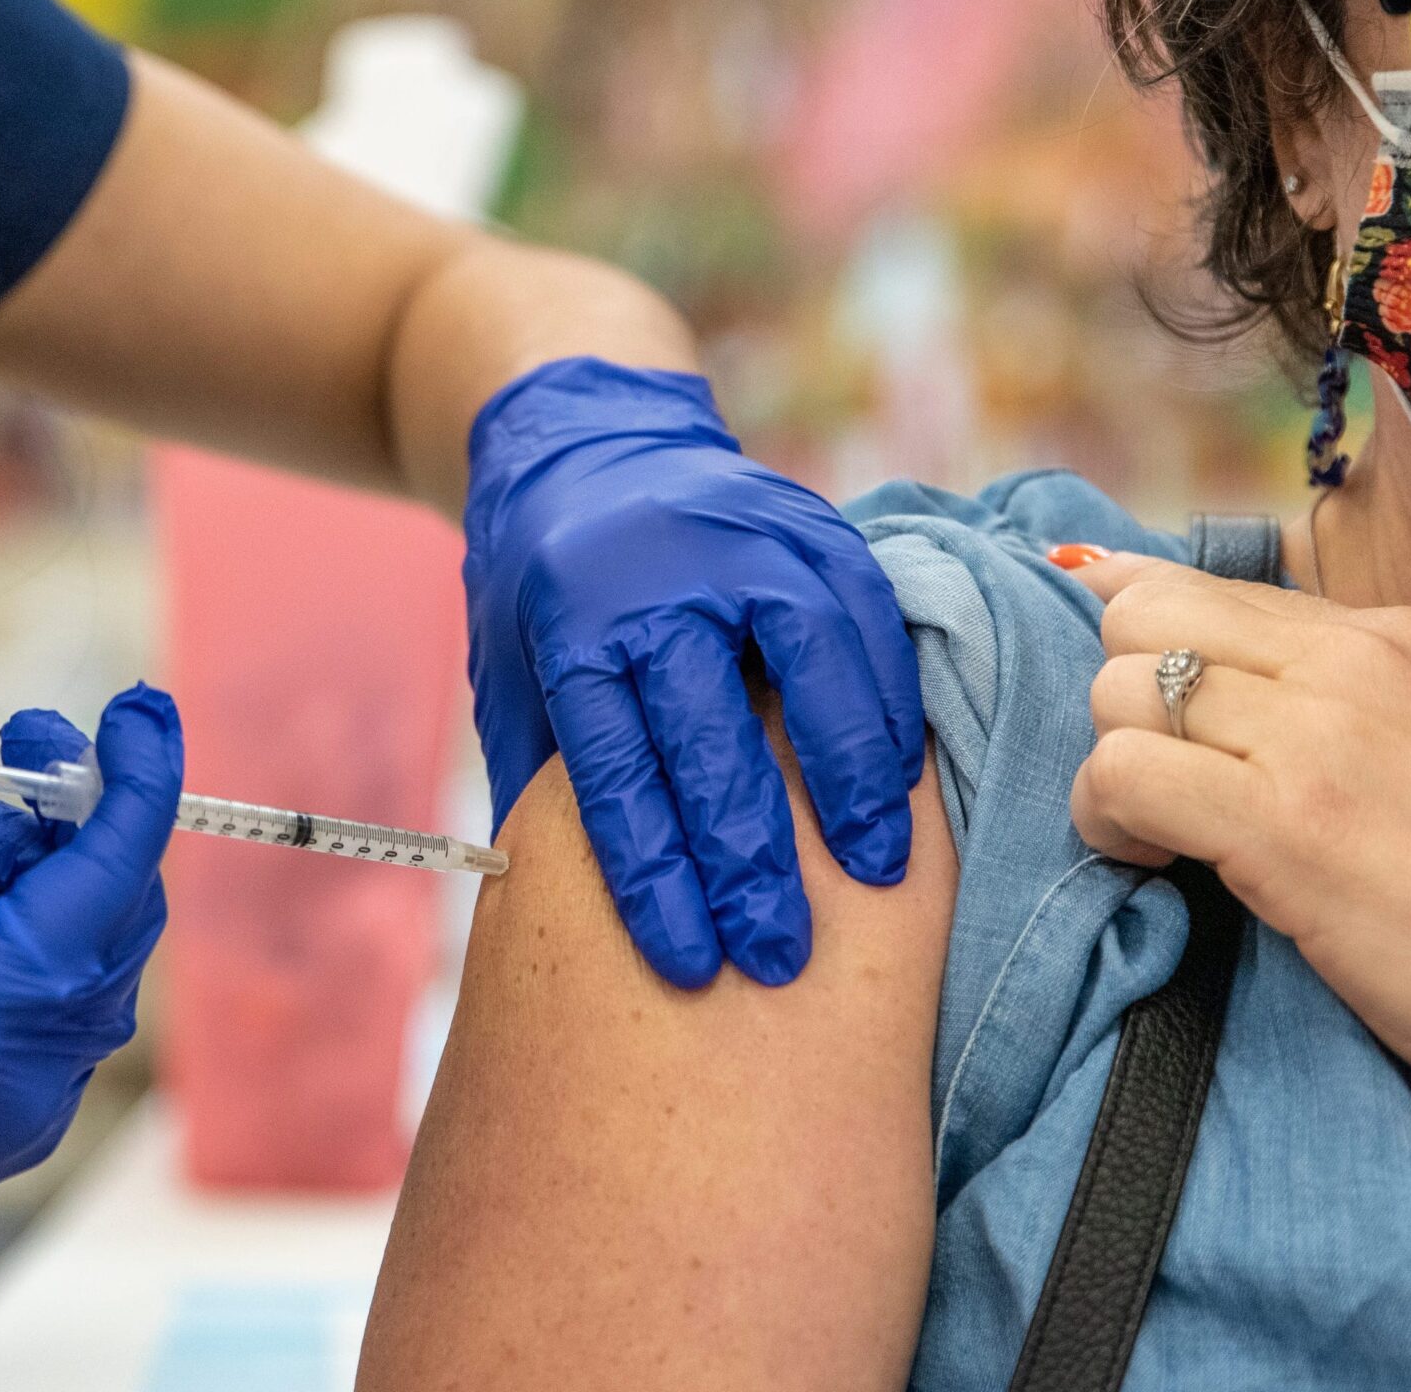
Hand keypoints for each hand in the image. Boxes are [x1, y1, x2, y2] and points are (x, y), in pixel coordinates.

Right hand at [0, 644, 179, 1309]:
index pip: (120, 865)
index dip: (139, 771)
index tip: (136, 701)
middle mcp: (42, 1064)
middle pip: (115, 903)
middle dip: (70, 810)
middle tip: (7, 747)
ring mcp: (34, 1103)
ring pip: (89, 952)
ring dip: (38, 871)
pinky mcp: (9, 1121)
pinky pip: (60, 1004)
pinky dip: (26, 933)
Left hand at [464, 358, 924, 987]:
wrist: (590, 444)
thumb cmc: (547, 591)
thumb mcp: (511, 671)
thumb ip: (536, 775)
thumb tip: (545, 912)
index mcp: (572, 623)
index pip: (614, 766)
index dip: (652, 873)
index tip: (689, 965)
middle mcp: (658, 577)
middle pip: (709, 733)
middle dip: (748, 857)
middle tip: (781, 956)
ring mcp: (744, 542)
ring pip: (811, 666)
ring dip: (848, 780)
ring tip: (875, 874)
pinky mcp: (811, 526)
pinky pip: (868, 622)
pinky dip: (888, 707)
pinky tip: (900, 785)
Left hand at [1062, 550, 1410, 1129]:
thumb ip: (1350, 701)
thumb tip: (1244, 680)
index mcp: (1393, 638)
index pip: (1205, 588)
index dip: (1143, 641)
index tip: (1132, 700)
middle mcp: (1350, 662)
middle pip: (1142, 620)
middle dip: (1124, 702)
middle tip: (1164, 785)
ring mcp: (1316, 735)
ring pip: (1119, 690)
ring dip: (1114, 769)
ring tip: (1163, 836)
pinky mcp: (1285, 823)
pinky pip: (1122, 774)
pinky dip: (1108, 820)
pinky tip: (1155, 863)